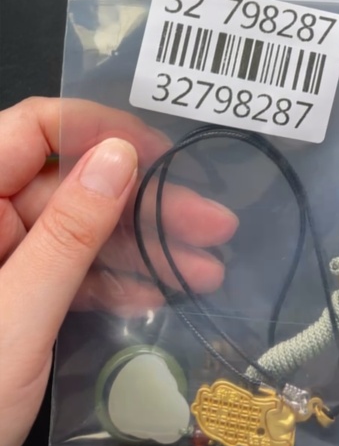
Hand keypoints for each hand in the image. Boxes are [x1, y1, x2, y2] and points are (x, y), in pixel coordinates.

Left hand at [0, 97, 237, 445]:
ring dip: (138, 247)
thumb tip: (119, 153)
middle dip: (140, 203)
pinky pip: (63, 273)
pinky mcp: (9, 299)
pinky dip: (110, 282)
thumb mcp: (16, 315)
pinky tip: (160, 293)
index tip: (162, 155)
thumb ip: (68, 232)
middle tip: (211, 222)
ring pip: (73, 231)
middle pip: (66, 185)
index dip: (98, 131)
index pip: (33, 129)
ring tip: (206, 265)